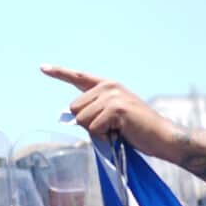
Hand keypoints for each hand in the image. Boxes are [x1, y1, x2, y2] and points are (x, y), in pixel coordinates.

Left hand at [41, 64, 178, 157]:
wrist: (163, 138)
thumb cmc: (137, 131)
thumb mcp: (111, 118)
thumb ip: (92, 113)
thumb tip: (70, 116)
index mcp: (107, 86)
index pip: (78, 77)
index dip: (59, 73)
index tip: (42, 67)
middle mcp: (108, 86)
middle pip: (75, 109)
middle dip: (88, 125)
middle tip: (112, 129)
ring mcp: (112, 95)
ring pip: (82, 120)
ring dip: (97, 132)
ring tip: (118, 131)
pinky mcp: (116, 108)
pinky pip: (94, 128)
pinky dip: (104, 137)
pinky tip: (121, 133)